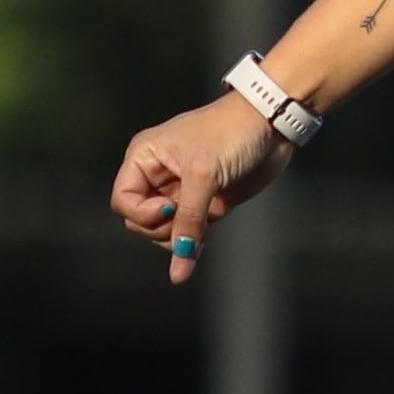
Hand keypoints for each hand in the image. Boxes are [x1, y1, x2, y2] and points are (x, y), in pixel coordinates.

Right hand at [109, 96, 292, 284]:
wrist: (271, 124)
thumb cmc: (230, 132)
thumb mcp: (204, 174)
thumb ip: (189, 221)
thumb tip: (179, 269)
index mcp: (145, 157)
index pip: (122, 200)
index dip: (141, 212)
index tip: (169, 206)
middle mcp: (158, 175)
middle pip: (140, 221)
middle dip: (161, 228)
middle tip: (189, 214)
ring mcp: (182, 191)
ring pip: (164, 231)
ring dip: (179, 238)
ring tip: (203, 223)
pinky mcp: (206, 203)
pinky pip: (190, 233)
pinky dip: (193, 245)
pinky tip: (194, 256)